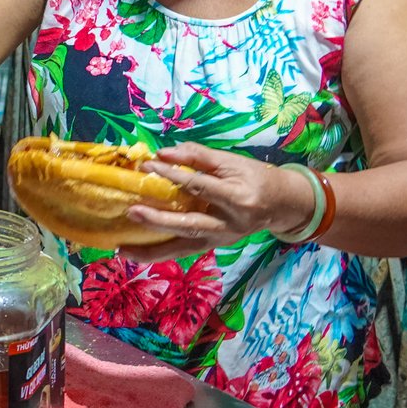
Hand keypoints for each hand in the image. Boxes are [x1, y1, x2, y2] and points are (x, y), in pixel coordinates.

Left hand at [119, 142, 316, 262]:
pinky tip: (137, 254)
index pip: (198, 186)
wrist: (283, 204)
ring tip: (123, 249)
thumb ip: (198, 156)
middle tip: (131, 212)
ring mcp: (221, 240)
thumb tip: (163, 153)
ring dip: (153, 251)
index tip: (146, 165)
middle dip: (159, 221)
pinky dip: (161, 254)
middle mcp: (229, 225)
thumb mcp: (231, 161)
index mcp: (237, 199)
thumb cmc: (255, 178)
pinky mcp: (214, 246)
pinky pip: (185, 251)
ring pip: (184, 248)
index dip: (172, 175)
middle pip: (190, 225)